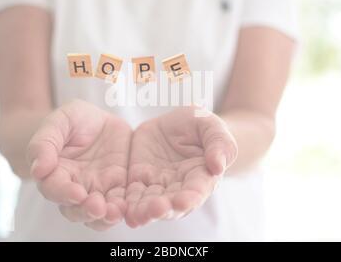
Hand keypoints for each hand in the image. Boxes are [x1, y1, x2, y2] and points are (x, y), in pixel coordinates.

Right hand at [26, 100, 131, 230]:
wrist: (102, 120)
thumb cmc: (74, 120)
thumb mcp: (60, 120)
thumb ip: (45, 142)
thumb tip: (38, 170)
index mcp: (55, 172)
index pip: (54, 188)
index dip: (63, 193)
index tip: (76, 192)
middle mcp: (74, 187)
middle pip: (75, 209)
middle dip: (85, 211)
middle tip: (96, 207)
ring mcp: (97, 190)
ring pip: (97, 214)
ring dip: (104, 217)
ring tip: (113, 213)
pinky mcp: (118, 188)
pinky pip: (120, 204)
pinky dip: (123, 209)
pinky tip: (128, 207)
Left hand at [125, 106, 237, 227]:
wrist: (177, 123)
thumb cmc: (200, 126)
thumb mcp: (211, 126)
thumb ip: (219, 144)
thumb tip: (218, 166)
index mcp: (202, 176)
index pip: (197, 190)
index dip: (191, 197)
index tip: (183, 202)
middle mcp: (180, 188)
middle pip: (172, 204)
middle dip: (164, 209)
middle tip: (156, 210)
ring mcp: (159, 185)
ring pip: (150, 203)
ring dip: (143, 212)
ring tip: (137, 216)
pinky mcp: (139, 179)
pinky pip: (132, 194)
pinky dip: (127, 204)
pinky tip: (121, 210)